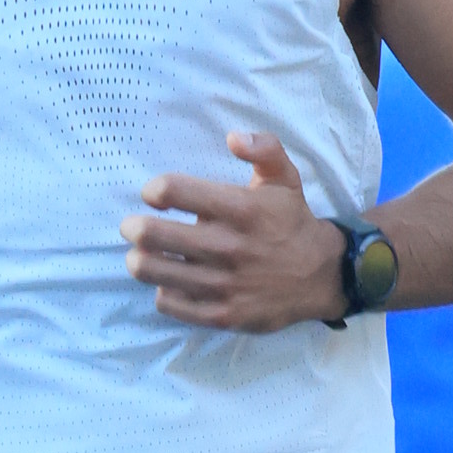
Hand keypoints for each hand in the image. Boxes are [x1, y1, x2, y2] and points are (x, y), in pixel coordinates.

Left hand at [121, 130, 343, 332]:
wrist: (320, 276)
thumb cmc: (291, 222)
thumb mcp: (285, 178)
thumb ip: (264, 148)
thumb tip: (234, 137)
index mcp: (241, 209)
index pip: (174, 190)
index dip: (154, 190)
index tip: (155, 195)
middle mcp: (229, 247)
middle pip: (152, 235)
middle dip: (133, 227)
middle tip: (133, 227)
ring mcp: (224, 285)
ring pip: (153, 271)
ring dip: (140, 260)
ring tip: (142, 255)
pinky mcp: (222, 314)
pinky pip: (170, 303)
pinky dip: (162, 291)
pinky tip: (171, 282)